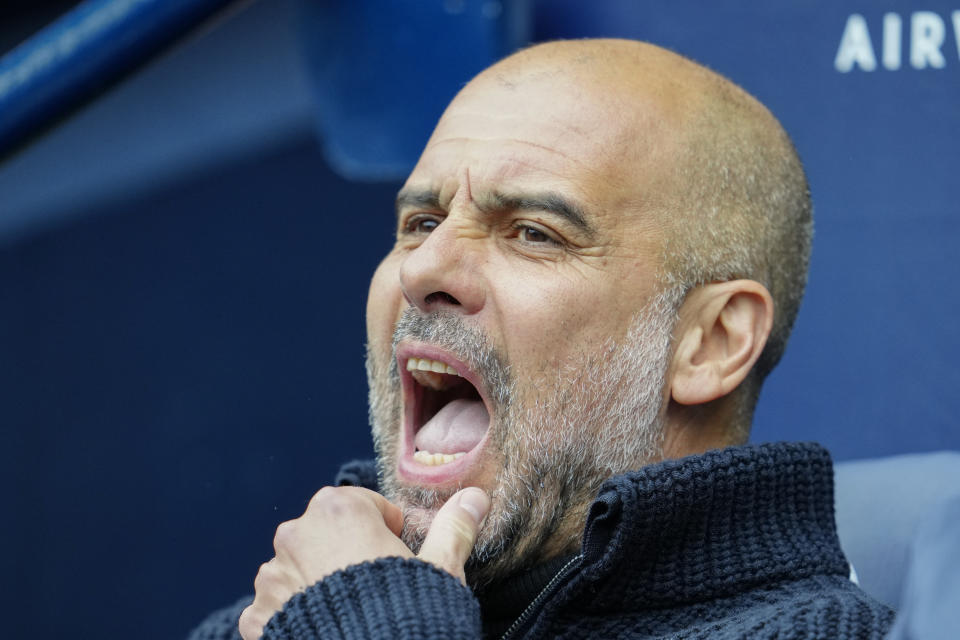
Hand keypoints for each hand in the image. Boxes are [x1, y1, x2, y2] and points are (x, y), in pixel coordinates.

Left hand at [238, 486, 489, 639]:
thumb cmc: (407, 616)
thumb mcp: (441, 570)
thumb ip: (453, 528)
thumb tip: (475, 498)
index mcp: (338, 509)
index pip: (366, 506)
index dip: (389, 532)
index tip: (400, 558)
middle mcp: (295, 535)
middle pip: (329, 534)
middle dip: (350, 554)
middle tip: (379, 589)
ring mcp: (271, 579)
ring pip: (300, 570)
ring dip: (319, 584)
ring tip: (352, 616)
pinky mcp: (256, 618)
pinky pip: (277, 608)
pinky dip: (296, 617)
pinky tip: (326, 633)